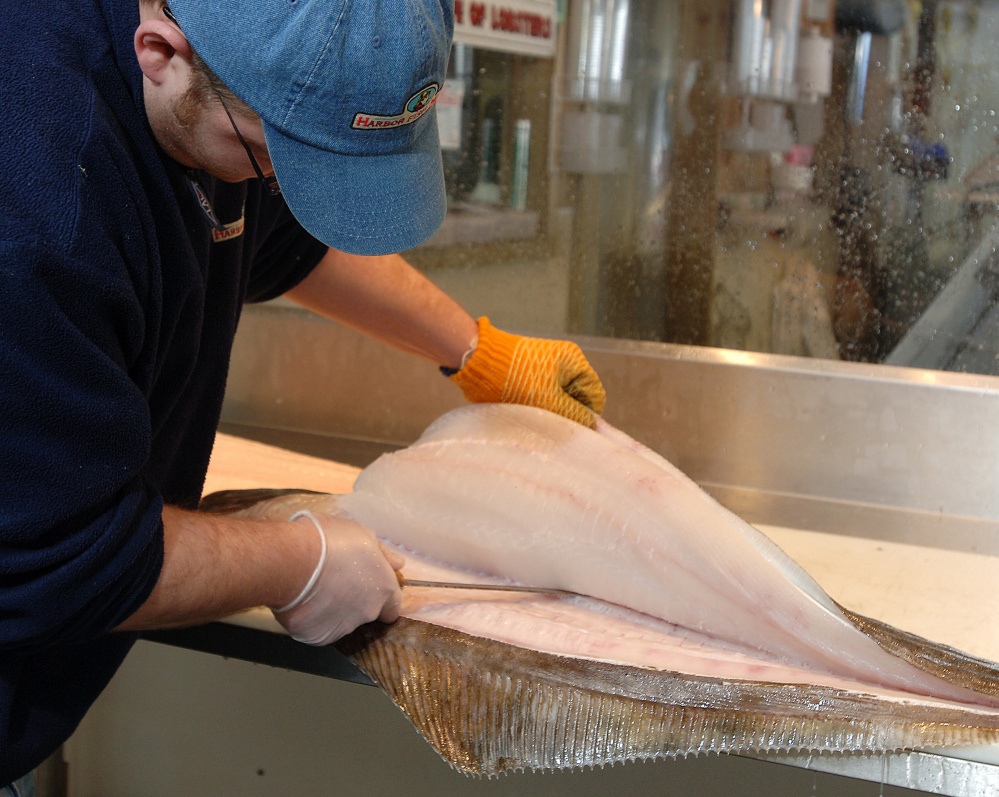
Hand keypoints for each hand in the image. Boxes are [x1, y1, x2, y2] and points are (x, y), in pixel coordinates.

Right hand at [273, 510, 402, 645]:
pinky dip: (311, 618)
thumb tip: (397, 564)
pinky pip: (316, 628)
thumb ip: (383, 554)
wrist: (291, 561)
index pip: (392, 606)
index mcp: (384, 589)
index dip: (380, 597)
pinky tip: (301, 600)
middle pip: (366, 613)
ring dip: (332, 609)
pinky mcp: (317, 637)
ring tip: (314, 587)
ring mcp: (342, 628)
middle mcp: (368, 613)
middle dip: (354, 601)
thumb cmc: (329, 542)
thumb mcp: (362, 534)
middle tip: (335, 581)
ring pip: (340, 622)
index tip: (366, 587)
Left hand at [446, 317, 605, 427]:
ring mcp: (543, 365)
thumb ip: (576, 415)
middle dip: (568, 413)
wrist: (477, 363)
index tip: (577, 432)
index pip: (595, 394)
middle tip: (553, 428)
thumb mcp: (551, 404)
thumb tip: (591, 424)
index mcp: (574, 360)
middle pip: (576, 396)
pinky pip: (540, 394)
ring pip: (558, 398)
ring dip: (550, 411)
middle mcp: (562, 359)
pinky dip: (536, 405)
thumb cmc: (516, 382)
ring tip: (536, 420)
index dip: (589, 416)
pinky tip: (525, 412)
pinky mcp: (527, 373)